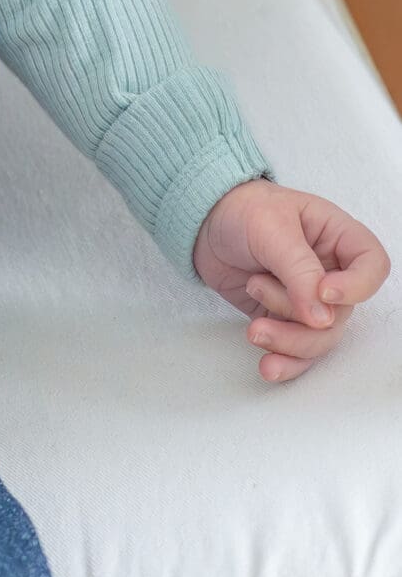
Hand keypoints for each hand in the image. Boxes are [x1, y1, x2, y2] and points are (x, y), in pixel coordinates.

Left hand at [193, 179, 389, 381]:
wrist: (203, 223)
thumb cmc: (241, 209)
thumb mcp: (270, 228)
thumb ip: (299, 270)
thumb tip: (323, 318)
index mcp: (336, 236)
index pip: (372, 266)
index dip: (357, 287)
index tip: (323, 293)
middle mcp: (330, 271)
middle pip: (341, 314)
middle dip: (302, 318)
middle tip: (258, 290)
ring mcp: (308, 298)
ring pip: (320, 338)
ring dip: (288, 341)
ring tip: (253, 329)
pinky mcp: (285, 318)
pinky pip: (298, 351)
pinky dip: (285, 361)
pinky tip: (267, 367)